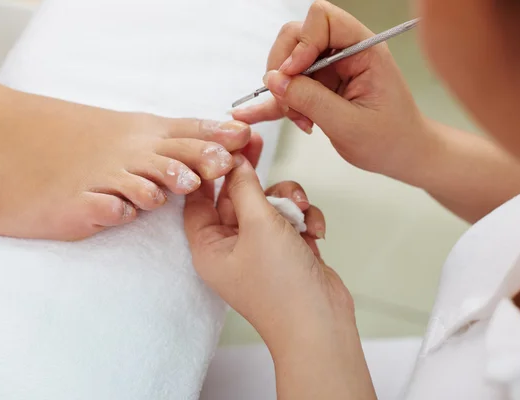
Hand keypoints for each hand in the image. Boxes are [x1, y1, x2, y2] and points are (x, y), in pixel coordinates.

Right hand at [0, 74, 250, 239]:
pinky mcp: (83, 203)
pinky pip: (104, 207)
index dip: (217, 134)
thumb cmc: (99, 151)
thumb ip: (179, 143)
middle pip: (172, 154)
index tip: (245, 136)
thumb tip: (228, 147)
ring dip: (162, 182)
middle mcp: (132, 154)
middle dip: (199, 157)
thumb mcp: (140, 137)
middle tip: (223, 162)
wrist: (33, 158)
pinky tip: (121, 209)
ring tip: (183, 185)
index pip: (188, 132)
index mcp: (149, 136)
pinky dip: (115, 208)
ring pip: (140, 181)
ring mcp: (107, 178)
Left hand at [183, 140, 353, 345]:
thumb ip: (245, 187)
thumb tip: (236, 160)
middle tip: (257, 141)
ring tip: (300, 211)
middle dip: (252, 175)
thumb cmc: (281, 284)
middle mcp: (231, 247)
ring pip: (268, 204)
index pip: (198, 199)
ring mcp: (261, 248)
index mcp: (209, 247)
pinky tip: (315, 232)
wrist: (321, 323)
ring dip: (287, 200)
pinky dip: (304, 218)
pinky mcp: (287, 250)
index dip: (209, 170)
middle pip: (235, 197)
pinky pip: (290, 219)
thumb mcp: (259, 225)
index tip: (222, 143)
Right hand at [232, 0, 433, 179]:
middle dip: (285, 68)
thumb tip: (275, 80)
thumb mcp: (349, 124)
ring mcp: (330, 70)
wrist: (401, 155)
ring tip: (299, 120)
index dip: (302, 43)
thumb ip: (311, 100)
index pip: (323, 18)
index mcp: (363, 50)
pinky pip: (290, 88)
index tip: (294, 74)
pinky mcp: (320, 88)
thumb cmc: (390, 139)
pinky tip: (251, 115)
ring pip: (288, 63)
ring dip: (284, 92)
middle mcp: (345, 53)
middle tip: (288, 101)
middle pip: (298, 36)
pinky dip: (274, 102)